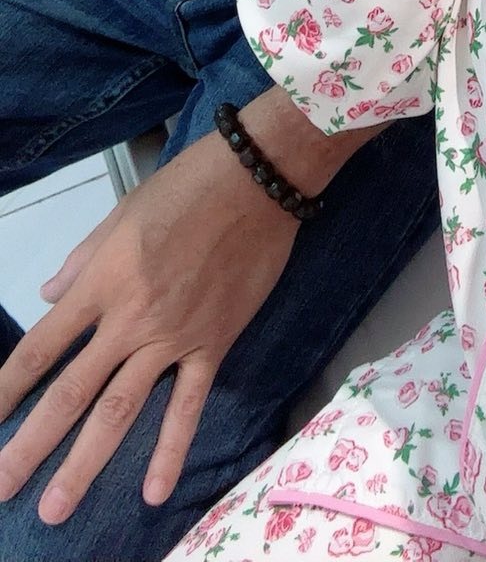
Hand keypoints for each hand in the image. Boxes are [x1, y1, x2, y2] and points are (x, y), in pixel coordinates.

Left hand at [0, 129, 298, 522]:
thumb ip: (83, 259)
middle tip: (2, 487)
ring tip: (56, 508)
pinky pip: (188, 405)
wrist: (257, 180)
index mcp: (102, 282)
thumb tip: (49, 295)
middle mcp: (130, 318)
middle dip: (31, 445)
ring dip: (83, 462)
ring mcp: (172, 337)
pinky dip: (171, 449)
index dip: (8, 389)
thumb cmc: (188, 186)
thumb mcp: (123, 212)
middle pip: (70, 392)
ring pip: (120, 410)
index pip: (41, 347)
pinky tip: (154, 490)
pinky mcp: (213, 344)